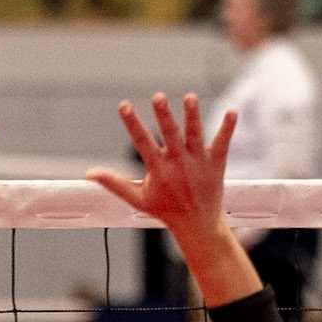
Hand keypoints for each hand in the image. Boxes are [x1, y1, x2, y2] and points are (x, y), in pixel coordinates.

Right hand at [88, 92, 233, 238]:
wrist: (198, 225)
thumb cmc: (165, 210)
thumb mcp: (137, 198)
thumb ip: (114, 184)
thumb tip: (89, 173)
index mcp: (160, 170)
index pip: (142, 142)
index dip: (132, 123)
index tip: (124, 105)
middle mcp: (179, 164)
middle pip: (171, 135)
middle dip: (164, 116)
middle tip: (158, 97)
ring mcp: (199, 163)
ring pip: (196, 135)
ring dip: (193, 116)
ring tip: (190, 98)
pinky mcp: (216, 163)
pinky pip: (223, 143)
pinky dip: (227, 128)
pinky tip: (232, 112)